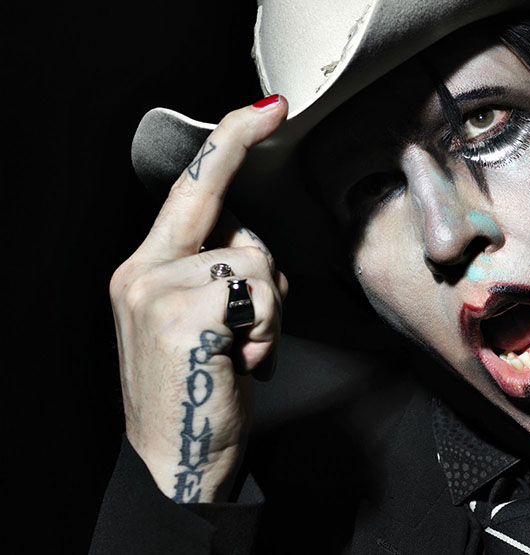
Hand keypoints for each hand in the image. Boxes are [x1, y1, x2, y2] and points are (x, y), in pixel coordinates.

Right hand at [109, 97, 288, 502]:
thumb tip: (248, 242)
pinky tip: (240, 363)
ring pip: (259, 262)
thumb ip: (214, 271)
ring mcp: (157, 291)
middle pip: (240, 229)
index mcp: (145, 268)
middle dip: (266, 281)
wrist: (175, 461)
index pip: (193, 189)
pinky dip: (267, 332)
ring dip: (269, 315)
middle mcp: (142, 271)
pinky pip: (261, 294)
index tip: (270, 109)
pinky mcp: (183, 314)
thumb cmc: (200, 388)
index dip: (231, 143)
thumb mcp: (200, 322)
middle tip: (244, 338)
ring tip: (240, 354)